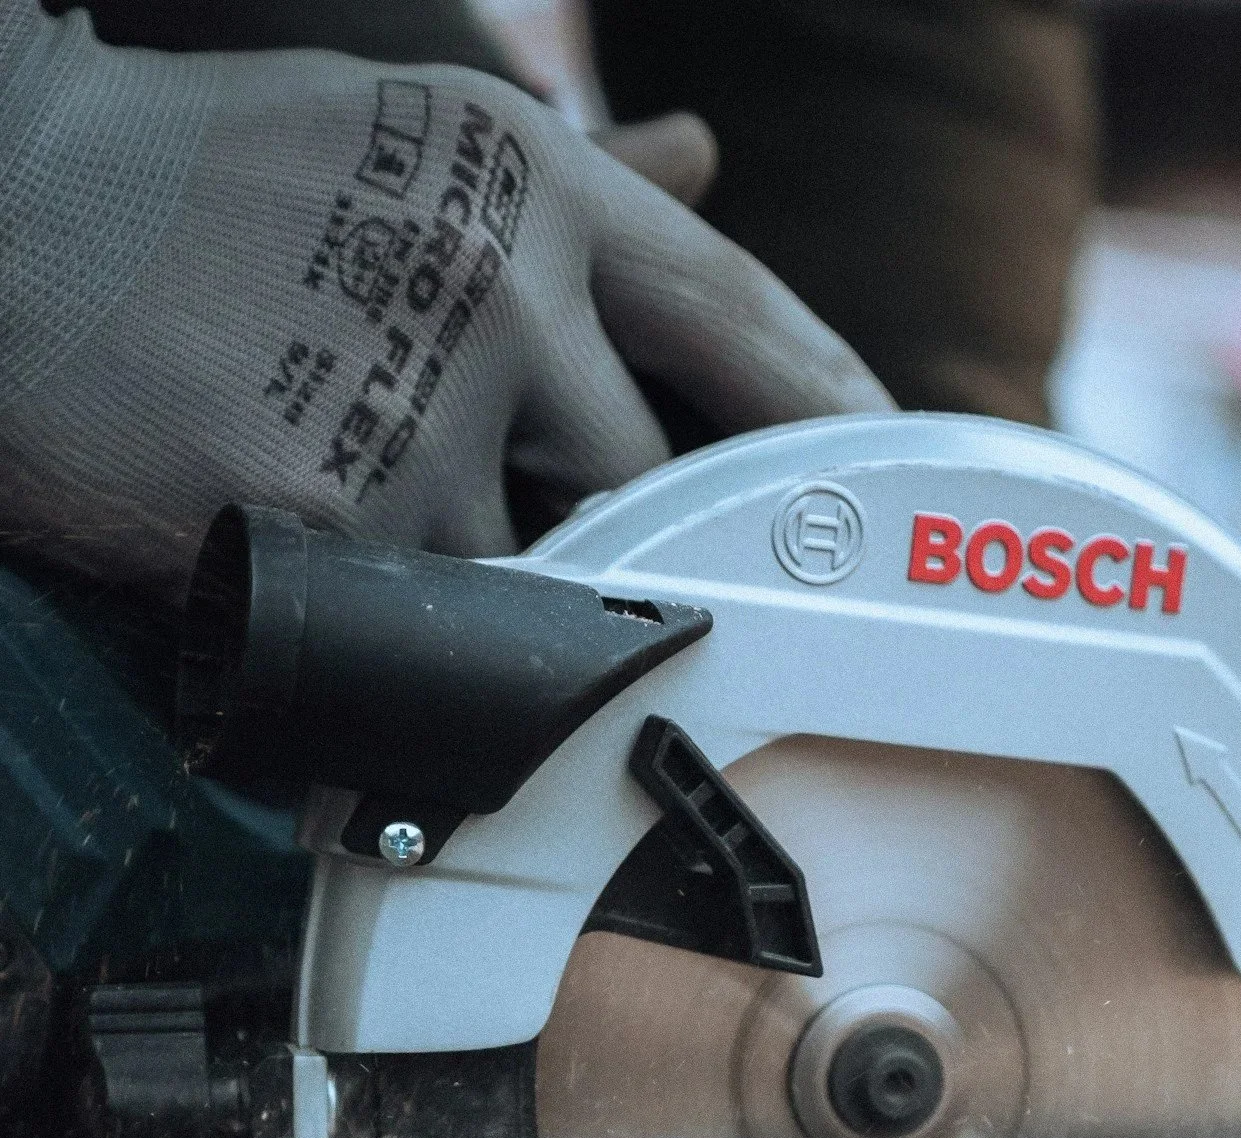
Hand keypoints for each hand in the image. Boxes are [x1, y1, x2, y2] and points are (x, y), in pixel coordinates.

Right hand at [0, 3, 887, 592]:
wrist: (7, 216)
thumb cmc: (198, 175)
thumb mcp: (404, 136)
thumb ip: (575, 182)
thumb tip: (702, 163)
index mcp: (532, 181)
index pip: (736, 313)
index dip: (820, 403)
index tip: (880, 464)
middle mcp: (507, 286)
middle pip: (653, 480)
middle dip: (617, 533)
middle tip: (556, 551)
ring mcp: (430, 408)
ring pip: (542, 572)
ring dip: (483, 583)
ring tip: (368, 520)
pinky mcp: (349, 522)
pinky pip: (429, 624)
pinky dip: (395, 622)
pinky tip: (319, 560)